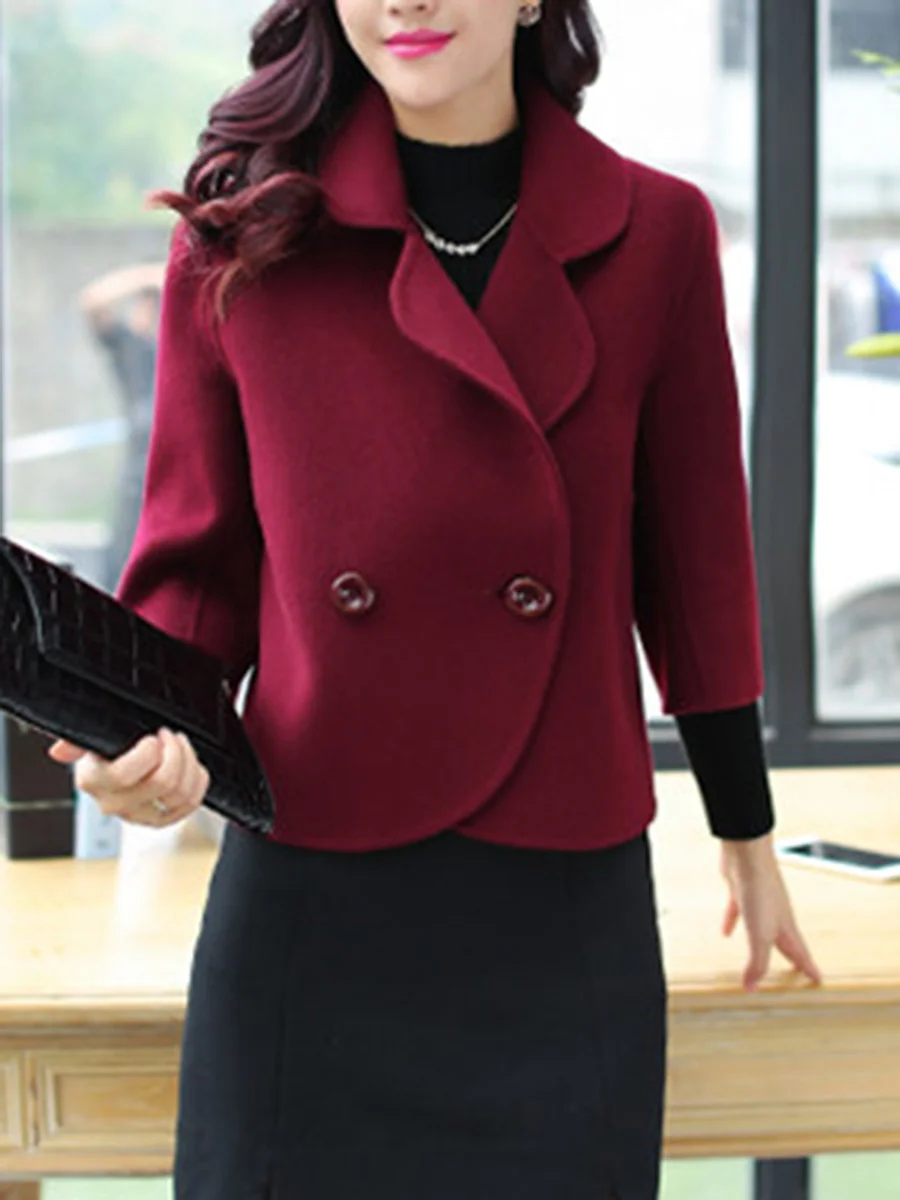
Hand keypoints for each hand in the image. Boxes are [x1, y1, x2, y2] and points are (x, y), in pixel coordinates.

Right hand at [47, 728, 209, 828]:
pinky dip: (198, 782)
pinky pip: (190, 805)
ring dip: (188, 762)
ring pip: (180, 794)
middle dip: (174, 750)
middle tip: (169, 736)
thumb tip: (60, 751)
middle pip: (162, 782)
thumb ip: (77, 741)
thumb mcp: (91, 737)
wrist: (117, 760)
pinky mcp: (160, 820)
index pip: (125, 775)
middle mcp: (113, 803)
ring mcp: (138, 815)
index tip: (152, 736)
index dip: (148, 752)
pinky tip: (190, 766)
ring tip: (180, 746)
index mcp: (94, 781)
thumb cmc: (106, 746)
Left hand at [719, 834, 822, 991]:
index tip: (818, 980)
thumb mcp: (760, 935)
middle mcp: (775, 916)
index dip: (809, 968)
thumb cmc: (759, 891)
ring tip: (761, 956)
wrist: (747, 855)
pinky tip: (725, 932)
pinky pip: (737, 913)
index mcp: (785, 928)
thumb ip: (757, 962)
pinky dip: (732, 924)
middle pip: (785, 942)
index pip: (801, 954)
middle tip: (797, 969)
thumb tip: (751, 988)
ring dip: (762, 944)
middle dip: (791, 957)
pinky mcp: (741, 893)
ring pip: (762, 929)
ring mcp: (758, 903)